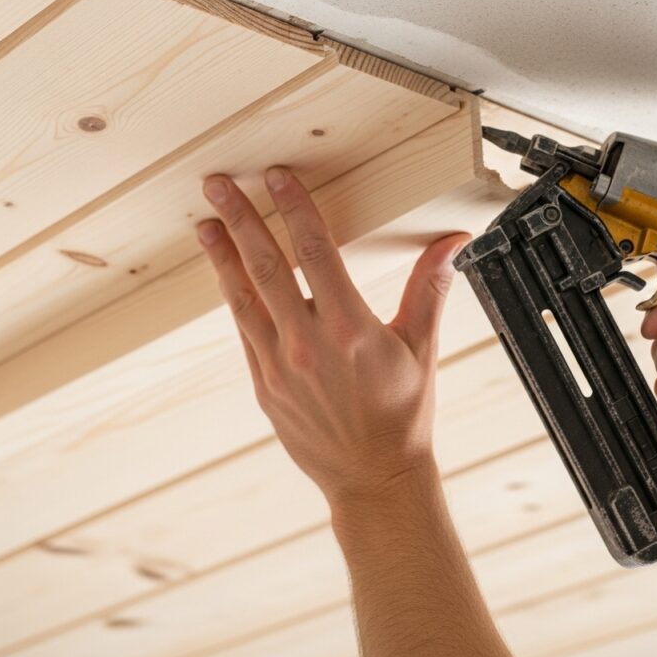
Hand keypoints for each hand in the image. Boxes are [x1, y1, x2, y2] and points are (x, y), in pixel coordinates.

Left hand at [196, 165, 470, 509]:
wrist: (374, 479)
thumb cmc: (402, 415)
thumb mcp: (422, 349)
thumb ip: (429, 289)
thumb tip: (452, 241)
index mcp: (351, 329)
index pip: (316, 253)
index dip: (294, 209)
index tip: (276, 177)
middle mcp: (308, 345)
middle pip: (266, 267)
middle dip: (241, 220)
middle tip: (218, 185)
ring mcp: (280, 367)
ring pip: (243, 298)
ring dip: (222, 256)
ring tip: (204, 223)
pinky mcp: (264, 386)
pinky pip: (242, 331)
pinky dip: (231, 296)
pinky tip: (222, 272)